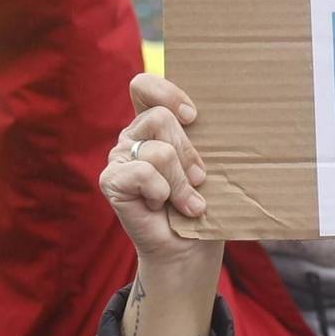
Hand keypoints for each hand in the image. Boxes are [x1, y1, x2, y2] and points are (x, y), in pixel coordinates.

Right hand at [100, 74, 218, 274]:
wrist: (189, 249)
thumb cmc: (203, 204)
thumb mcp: (209, 164)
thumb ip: (204, 138)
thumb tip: (223, 116)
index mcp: (152, 125)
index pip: (143, 86)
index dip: (167, 93)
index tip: (193, 116)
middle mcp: (132, 137)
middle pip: (161, 118)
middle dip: (189, 153)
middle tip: (198, 180)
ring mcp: (118, 158)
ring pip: (159, 151)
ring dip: (181, 182)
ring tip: (187, 202)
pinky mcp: (111, 181)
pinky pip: (143, 173)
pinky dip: (161, 193)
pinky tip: (161, 206)